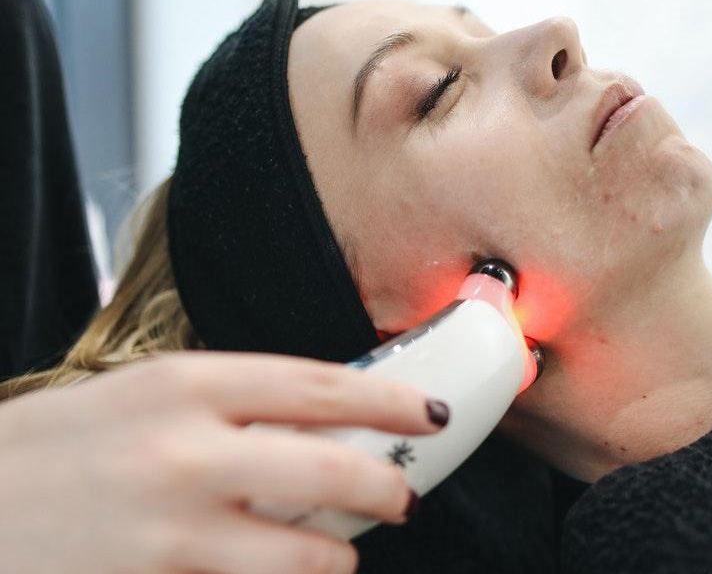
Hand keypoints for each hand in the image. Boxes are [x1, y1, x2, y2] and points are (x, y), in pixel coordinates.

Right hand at [0, 352, 445, 573]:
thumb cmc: (55, 448)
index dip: (388, 398)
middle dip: (387, 486)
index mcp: (185, 384)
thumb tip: (317, 420)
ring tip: (334, 554)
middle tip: (403, 495)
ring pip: (305, 553)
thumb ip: (225, 407)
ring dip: (336, 557)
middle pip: (331, 466)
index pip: (318, 384)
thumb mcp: (139, 398)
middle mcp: (184, 451)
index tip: (428, 411)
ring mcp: (170, 530)